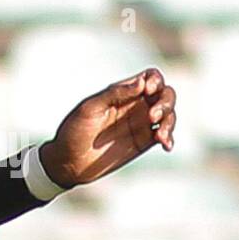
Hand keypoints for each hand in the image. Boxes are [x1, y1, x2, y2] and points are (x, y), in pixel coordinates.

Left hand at [38, 68, 177, 188]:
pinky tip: (165, 145)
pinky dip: (169, 137)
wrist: (68, 162)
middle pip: (165, 94)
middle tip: (152, 116)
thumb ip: (115, 94)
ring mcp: (140, 124)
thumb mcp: (90, 108)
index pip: (150, 77)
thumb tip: (141, 82)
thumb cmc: (74, 130)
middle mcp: (134, 105)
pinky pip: (164, 135)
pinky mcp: (144, 142)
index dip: (155, 80)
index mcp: (122, 92)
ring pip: (169, 114)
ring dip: (170, 121)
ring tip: (159, 136)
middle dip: (166, 101)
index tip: (147, 90)